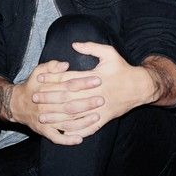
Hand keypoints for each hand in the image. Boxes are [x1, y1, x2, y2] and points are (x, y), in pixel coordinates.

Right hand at [10, 58, 92, 144]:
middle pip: (69, 103)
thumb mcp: (39, 71)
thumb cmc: (33, 85)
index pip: (68, 84)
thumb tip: (65, 65)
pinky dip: (67, 139)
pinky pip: (56, 137)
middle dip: (86, 102)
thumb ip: (52, 66)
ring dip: (81, 121)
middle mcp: (46, 105)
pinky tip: (80, 139)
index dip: (83, 82)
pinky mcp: (43, 131)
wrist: (16, 105)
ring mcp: (45, 119)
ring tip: (97, 117)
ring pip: (65, 121)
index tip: (98, 79)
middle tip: (102, 99)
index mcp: (47, 88)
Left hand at [33, 42, 153, 137]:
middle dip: (50, 98)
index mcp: (95, 77)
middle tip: (35, 98)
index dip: (53, 79)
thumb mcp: (109, 53)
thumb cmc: (123, 68)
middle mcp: (95, 93)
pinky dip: (76, 130)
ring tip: (43, 117)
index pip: (69, 78)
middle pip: (68, 97)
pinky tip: (64, 131)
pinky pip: (89, 127)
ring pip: (75, 114)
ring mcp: (100, 107)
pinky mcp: (105, 118)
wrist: (140, 87)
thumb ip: (91, 47)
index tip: (39, 80)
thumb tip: (74, 44)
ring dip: (58, 116)